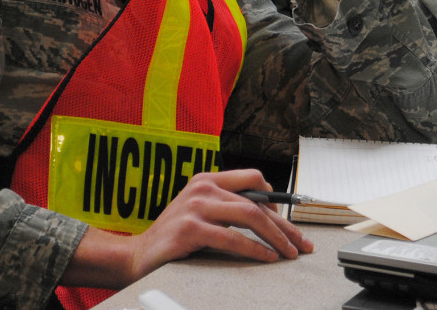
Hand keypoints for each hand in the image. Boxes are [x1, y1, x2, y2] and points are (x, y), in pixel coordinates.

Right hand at [62, 170, 312, 288]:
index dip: (278, 202)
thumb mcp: (201, 213)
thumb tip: (269, 218)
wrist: (136, 256)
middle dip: (285, 226)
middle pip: (258, 202)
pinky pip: (232, 238)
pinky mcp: (190, 229)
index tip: (291, 225)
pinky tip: (267, 257)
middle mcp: (203, 187)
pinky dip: (255, 249)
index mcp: (207, 180)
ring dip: (276, 237)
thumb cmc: (173, 238)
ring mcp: (195, 206)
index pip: (254, 179)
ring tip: (288, 253)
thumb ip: (227, 208)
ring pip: (250, 216)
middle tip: (300, 244)